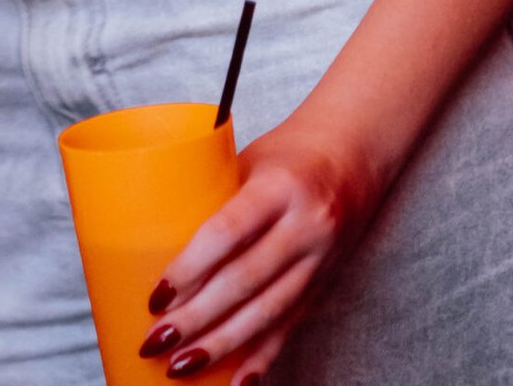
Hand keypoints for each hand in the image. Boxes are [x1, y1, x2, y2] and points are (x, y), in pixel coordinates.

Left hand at [138, 116, 381, 379]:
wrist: (356, 150)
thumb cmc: (289, 150)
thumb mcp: (249, 159)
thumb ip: (215, 197)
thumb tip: (157, 236)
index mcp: (279, 186)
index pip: (228, 233)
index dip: (190, 269)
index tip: (156, 297)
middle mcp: (305, 226)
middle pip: (245, 283)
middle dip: (198, 319)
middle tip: (156, 342)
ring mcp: (320, 259)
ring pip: (268, 313)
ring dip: (223, 346)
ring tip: (182, 365)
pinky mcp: (325, 282)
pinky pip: (290, 325)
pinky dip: (262, 357)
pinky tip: (236, 381)